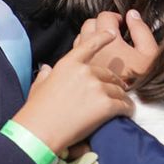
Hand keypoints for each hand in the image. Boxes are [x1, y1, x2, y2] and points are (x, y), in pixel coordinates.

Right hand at [12, 29, 133, 152]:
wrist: (41, 130)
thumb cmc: (37, 109)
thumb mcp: (39, 85)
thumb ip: (47, 74)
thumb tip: (48, 69)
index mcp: (68, 64)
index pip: (89, 46)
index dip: (102, 38)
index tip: (112, 33)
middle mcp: (84, 72)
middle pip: (109, 74)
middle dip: (114, 83)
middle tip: (115, 92)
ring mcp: (97, 87)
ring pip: (119, 90)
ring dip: (121, 98)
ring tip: (119, 106)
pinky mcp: (106, 105)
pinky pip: (125, 104)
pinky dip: (126, 109)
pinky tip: (124, 114)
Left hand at [81, 10, 158, 82]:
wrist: (134, 104)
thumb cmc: (143, 79)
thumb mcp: (150, 53)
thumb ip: (141, 30)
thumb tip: (132, 14)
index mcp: (109, 40)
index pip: (105, 17)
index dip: (116, 17)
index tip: (123, 23)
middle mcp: (91, 47)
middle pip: (90, 24)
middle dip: (103, 24)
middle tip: (115, 32)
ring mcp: (84, 59)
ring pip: (82, 37)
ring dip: (93, 35)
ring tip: (107, 44)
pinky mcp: (79, 70)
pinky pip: (78, 51)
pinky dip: (87, 49)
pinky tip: (99, 55)